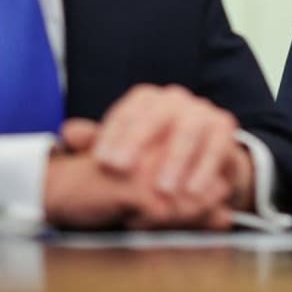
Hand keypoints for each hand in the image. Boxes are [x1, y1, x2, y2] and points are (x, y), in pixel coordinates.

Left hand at [46, 104, 251, 229]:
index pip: (128, 111)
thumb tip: (66, 132)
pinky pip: (216, 147)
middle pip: (155, 115)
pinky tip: (193, 192)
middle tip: (121, 170)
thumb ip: (98, 142)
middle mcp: (174, 100)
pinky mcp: (224, 128)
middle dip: (137, 141)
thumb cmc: (157, 154)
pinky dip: (205, 170)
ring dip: (175, 160)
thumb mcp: (127, 149)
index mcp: (148, 100)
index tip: (102, 162)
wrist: (204, 156)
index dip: (113, 134)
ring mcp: (201, 111)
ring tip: (163, 189)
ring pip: (188, 130)